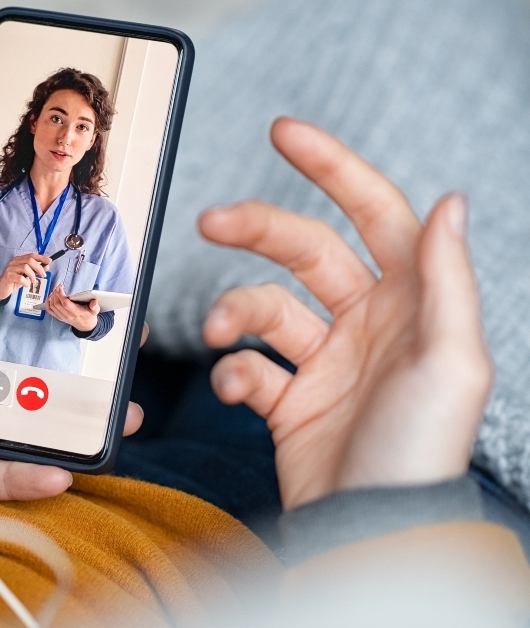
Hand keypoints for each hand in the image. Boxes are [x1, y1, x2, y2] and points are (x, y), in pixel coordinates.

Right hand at [0, 253, 51, 300]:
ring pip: (25, 267)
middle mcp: (14, 262)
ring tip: (33, 282)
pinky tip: (26, 285)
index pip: (31, 255)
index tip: (49, 261)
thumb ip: (36, 270)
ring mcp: (11, 269)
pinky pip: (20, 278)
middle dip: (38, 267)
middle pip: (29, 260)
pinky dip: (26, 282)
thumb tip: (46, 266)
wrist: (2, 289)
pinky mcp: (8, 276)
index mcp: (19, 260)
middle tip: (43, 275)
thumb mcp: (27, 276)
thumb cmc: (15, 281)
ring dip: (32, 275)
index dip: (41, 258)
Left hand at [45, 285, 98, 331]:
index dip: (61, 294)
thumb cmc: (89, 316)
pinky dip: (48, 303)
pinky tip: (50, 297)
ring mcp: (62, 317)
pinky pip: (50, 310)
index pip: (66, 303)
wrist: (85, 326)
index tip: (60, 287)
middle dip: (56, 293)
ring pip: (52, 306)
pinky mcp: (59, 317)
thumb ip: (95, 306)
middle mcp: (68, 315)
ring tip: (55, 290)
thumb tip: (94, 301)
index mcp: (76, 313)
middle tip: (58, 286)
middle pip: (57, 304)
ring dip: (52, 297)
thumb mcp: (95, 311)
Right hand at [201, 118, 491, 509]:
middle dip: (257, 228)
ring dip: (235, 312)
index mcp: (410, 302)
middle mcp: (367, 324)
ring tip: (222, 331)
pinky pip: (248, 368)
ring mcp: (325, 363)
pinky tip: (240, 392)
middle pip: (304, 250)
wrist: (369, 528)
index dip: (333, 168)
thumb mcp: (451, 359)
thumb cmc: (420, 449)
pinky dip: (233, 374)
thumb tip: (451, 202)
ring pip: (265, 308)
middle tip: (211, 221)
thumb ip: (444, 278)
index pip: (374, 213)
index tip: (284, 133)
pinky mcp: (288, 401)